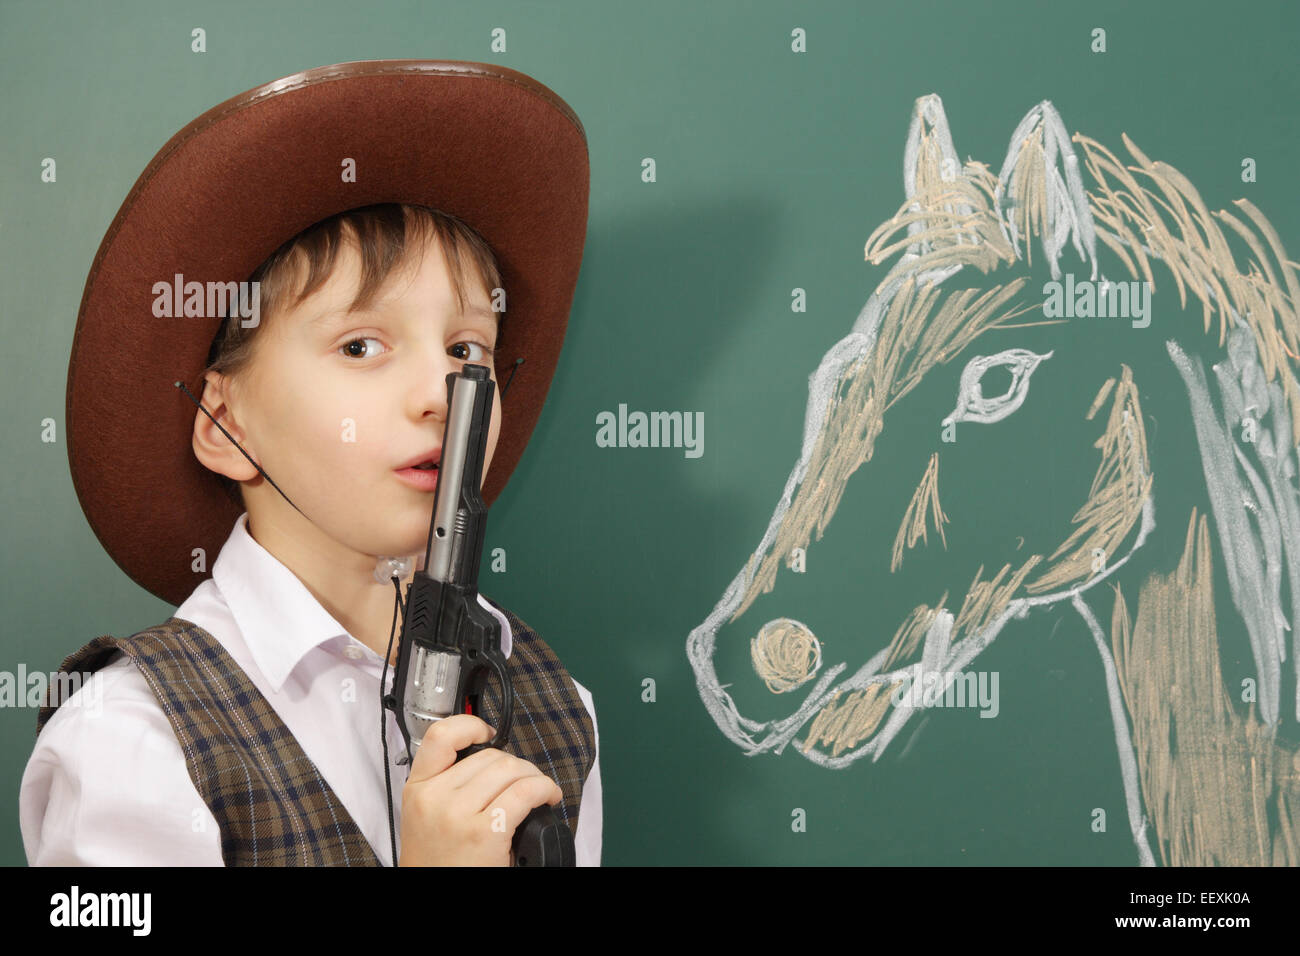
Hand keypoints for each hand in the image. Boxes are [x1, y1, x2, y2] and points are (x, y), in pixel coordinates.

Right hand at [398, 713, 562, 865]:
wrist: (430, 898)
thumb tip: (488, 762)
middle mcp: (436, 798)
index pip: (440, 736)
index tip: (486, 732)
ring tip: (538, 790)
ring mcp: (459, 815)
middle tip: (524, 781)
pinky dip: (544, 789)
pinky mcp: (486, 832)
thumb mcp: (426, 817)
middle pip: (490, 756)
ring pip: (511, 769)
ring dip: (533, 776)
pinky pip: (526, 792)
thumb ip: (446, 785)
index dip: (470, 725)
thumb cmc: (438, 862)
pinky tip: (547, 797)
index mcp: (418, 789)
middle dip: (516, 765)